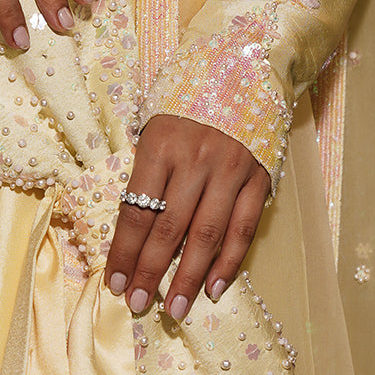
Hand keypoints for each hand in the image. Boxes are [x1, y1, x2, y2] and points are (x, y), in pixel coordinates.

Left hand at [105, 115, 270, 318]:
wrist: (243, 67)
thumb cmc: (186, 102)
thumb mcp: (153, 125)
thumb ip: (146, 173)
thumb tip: (131, 232)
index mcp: (161, 145)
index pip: (136, 211)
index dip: (124, 252)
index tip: (114, 282)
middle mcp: (197, 159)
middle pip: (169, 228)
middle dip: (150, 272)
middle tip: (137, 304)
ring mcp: (231, 169)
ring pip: (207, 234)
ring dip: (189, 277)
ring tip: (175, 308)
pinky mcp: (259, 177)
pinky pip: (243, 227)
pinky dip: (229, 261)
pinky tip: (214, 287)